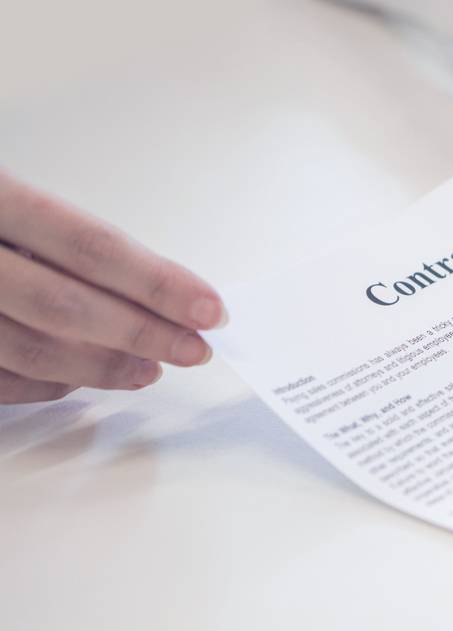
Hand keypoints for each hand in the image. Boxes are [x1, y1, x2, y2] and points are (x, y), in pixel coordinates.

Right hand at [0, 171, 224, 403]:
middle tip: (194, 350)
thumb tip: (157, 290)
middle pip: (63, 304)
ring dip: (100, 367)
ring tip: (150, 368)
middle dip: (141, 333)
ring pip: (28, 351)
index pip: (87, 243)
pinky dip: (45, 385)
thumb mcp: (6, 201)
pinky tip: (83, 379)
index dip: (155, 282)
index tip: (209, 309)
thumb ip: (61, 241)